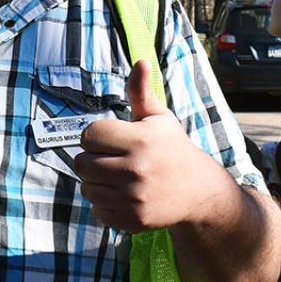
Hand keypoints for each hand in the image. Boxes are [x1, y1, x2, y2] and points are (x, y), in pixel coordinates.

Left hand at [74, 60, 218, 231]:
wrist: (199, 191)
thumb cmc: (172, 148)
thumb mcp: (159, 118)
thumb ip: (141, 92)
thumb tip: (140, 61)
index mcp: (140, 140)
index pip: (88, 135)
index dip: (96, 136)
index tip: (110, 139)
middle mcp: (136, 169)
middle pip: (81, 163)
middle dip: (92, 159)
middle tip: (112, 159)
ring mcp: (134, 198)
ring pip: (86, 188)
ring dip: (96, 182)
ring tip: (117, 177)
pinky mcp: (133, 220)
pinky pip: (97, 210)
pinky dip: (105, 204)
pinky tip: (123, 196)